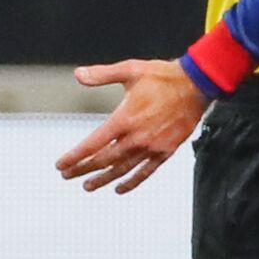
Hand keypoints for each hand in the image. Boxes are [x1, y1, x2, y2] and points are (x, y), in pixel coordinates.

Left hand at [56, 58, 208, 194]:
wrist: (197, 84)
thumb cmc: (164, 76)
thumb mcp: (131, 70)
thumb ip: (102, 74)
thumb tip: (78, 74)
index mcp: (124, 118)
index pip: (92, 145)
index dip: (74, 157)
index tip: (61, 165)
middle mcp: (136, 137)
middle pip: (103, 160)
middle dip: (82, 169)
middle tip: (68, 175)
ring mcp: (151, 146)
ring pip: (121, 169)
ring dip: (102, 179)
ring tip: (88, 186)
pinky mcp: (165, 151)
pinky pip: (145, 172)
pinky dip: (131, 182)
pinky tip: (120, 188)